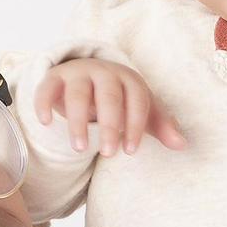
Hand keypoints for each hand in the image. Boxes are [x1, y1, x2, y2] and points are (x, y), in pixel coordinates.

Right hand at [30, 58, 185, 156]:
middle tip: (108, 155)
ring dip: (78, 121)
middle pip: (108, 96)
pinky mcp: (55, 77)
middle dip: (109, 126)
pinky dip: (44, 103)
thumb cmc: (120, 100)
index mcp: (129, 79)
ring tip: (80, 149)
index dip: (135, 126)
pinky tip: (46, 123)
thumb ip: (160, 127)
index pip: (137, 100)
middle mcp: (104, 72)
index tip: (130, 151)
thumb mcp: (141, 111)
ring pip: (77, 94)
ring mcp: (78, 73)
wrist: (87, 76)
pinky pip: (48, 87)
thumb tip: (182, 145)